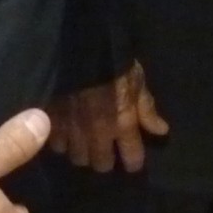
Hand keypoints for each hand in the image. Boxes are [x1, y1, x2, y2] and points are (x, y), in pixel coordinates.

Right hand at [45, 60, 168, 172]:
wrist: (78, 47)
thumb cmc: (112, 60)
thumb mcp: (136, 79)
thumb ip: (147, 108)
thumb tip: (161, 131)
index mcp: (122, 123)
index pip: (132, 160)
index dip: (133, 161)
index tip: (132, 158)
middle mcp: (97, 134)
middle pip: (101, 165)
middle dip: (105, 159)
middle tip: (105, 149)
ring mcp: (72, 131)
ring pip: (78, 158)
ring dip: (82, 151)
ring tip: (84, 141)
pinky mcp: (52, 122)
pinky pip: (56, 145)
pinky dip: (62, 141)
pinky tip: (65, 131)